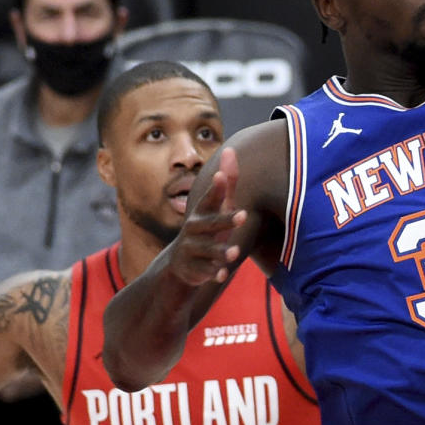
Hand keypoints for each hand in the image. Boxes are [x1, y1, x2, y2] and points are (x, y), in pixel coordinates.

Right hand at [168, 147, 246, 287]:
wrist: (181, 263)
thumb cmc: (207, 228)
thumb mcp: (216, 207)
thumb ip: (226, 183)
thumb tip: (231, 149)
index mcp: (202, 213)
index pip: (209, 198)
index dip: (215, 188)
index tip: (221, 176)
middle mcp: (193, 230)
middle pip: (209, 224)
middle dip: (225, 219)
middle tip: (243, 214)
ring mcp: (191, 250)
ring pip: (206, 250)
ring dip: (220, 251)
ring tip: (234, 253)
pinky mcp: (192, 269)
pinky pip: (203, 272)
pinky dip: (212, 274)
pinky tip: (221, 275)